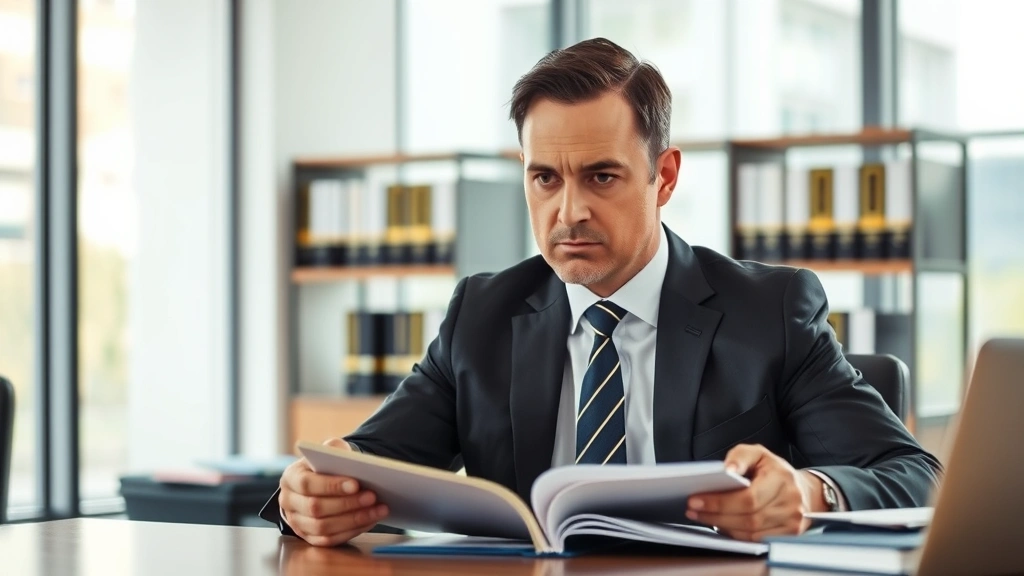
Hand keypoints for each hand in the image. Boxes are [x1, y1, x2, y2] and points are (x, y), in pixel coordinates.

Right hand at [278, 438, 389, 546]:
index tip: (356, 484)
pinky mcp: (308, 537)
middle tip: (372, 497)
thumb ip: (334, 449)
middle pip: (315, 508)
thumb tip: (348, 458)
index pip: (307, 484)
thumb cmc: (326, 465)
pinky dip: (352, 531)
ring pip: (323, 527)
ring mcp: (297, 522)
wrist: (321, 482)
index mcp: (290, 478)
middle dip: (347, 504)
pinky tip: (371, 520)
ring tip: (378, 510)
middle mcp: (288, 502)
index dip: (332, 485)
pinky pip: (330, 540)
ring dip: (354, 520)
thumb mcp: (328, 451)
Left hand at [686, 444, 822, 541]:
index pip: (749, 498)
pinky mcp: (790, 534)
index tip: (695, 500)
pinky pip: (757, 540)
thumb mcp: (758, 454)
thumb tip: (727, 470)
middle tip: (693, 510)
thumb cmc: (773, 470)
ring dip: (723, 526)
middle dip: (716, 515)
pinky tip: (722, 525)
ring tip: (703, 517)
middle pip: (748, 518)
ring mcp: (792, 521)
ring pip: (751, 532)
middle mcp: (791, 502)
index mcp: (782, 478)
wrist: (802, 489)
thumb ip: (740, 456)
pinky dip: (737, 534)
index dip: (720, 502)